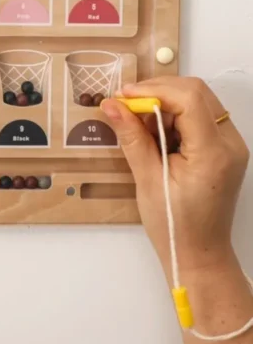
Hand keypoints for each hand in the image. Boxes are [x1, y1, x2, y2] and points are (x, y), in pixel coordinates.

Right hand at [101, 76, 248, 274]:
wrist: (200, 253)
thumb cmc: (173, 224)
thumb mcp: (147, 179)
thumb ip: (132, 137)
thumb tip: (111, 105)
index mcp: (213, 153)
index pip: (189, 99)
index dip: (153, 90)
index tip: (123, 96)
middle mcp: (230, 143)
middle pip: (197, 92)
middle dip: (158, 90)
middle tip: (126, 104)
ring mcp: (231, 144)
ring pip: (199, 100)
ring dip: (166, 101)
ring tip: (137, 120)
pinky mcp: (224, 147)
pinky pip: (200, 115)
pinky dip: (174, 114)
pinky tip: (154, 129)